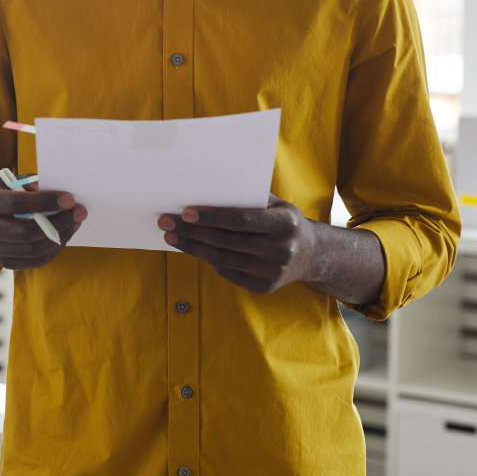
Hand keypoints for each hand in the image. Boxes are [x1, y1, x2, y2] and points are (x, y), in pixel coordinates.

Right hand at [0, 180, 86, 270]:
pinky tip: (64, 236)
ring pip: (33, 250)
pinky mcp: (4, 262)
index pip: (16, 204)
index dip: (44, 202)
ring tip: (74, 224)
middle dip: (58, 222)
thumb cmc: (4, 196)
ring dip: (60, 237)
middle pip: (25, 232)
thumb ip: (30, 183)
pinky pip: (35, 261)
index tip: (69, 199)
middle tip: (79, 212)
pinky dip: (54, 250)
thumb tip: (54, 189)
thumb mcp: (11, 183)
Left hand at [158, 193, 318, 293]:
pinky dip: (207, 259)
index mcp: (285, 223)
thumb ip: (247, 198)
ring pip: (222, 258)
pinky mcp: (264, 287)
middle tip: (166, 222)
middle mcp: (282, 249)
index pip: (241, 220)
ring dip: (192, 246)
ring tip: (171, 235)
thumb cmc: (282, 221)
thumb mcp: (275, 204)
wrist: (311, 255)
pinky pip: (227, 271)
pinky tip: (192, 247)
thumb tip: (205, 188)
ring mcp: (273, 271)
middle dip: (192, 231)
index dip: (211, 217)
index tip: (185, 212)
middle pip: (226, 241)